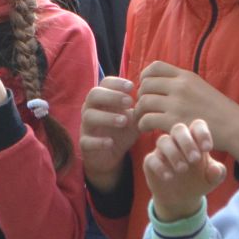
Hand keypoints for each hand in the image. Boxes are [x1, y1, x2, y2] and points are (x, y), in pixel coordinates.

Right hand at [80, 77, 139, 192]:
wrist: (110, 155)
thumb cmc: (122, 131)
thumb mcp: (134, 119)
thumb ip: (141, 110)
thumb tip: (153, 99)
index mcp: (103, 99)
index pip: (105, 83)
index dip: (117, 83)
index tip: (132, 87)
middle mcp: (91, 109)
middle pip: (94, 95)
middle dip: (111, 96)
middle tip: (129, 102)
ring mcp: (86, 126)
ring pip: (89, 116)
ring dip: (107, 117)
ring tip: (124, 121)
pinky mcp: (84, 144)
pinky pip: (87, 141)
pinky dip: (98, 141)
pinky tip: (110, 142)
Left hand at [135, 61, 238, 165]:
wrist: (235, 127)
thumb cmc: (219, 110)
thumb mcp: (201, 87)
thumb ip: (182, 84)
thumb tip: (161, 83)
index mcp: (186, 76)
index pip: (154, 67)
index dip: (144, 77)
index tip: (147, 88)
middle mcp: (180, 86)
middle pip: (145, 84)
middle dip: (140, 96)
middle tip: (144, 107)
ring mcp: (176, 104)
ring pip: (143, 102)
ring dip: (139, 111)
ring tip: (143, 118)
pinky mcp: (174, 122)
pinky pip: (147, 119)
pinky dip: (142, 124)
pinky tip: (147, 129)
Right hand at [142, 119, 226, 216]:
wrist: (183, 198)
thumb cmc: (200, 181)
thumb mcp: (212, 179)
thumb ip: (217, 173)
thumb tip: (216, 169)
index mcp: (195, 140)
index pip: (197, 126)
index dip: (202, 134)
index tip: (207, 149)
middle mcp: (178, 142)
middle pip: (178, 128)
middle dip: (186, 142)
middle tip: (195, 159)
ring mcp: (163, 151)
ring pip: (163, 140)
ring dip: (173, 154)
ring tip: (183, 169)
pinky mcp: (151, 163)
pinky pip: (151, 158)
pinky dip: (160, 167)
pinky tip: (169, 177)